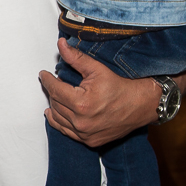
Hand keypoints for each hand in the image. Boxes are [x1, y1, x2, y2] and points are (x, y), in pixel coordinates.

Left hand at [41, 38, 158, 146]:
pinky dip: (59, 122)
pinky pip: (66, 132)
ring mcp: (85, 134)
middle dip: (52, 91)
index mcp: (81, 103)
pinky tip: (56, 114)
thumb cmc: (122, 88)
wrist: (142, 105)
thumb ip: (76, 58)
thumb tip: (61, 45)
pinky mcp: (89, 141)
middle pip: (55, 103)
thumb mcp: (97, 69)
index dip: (47, 79)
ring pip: (57, 118)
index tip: (44, 75)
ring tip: (55, 96)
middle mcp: (82, 121)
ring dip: (54, 106)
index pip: (54, 89)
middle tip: (54, 82)